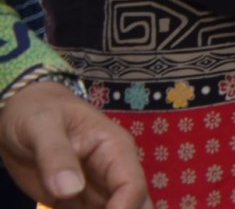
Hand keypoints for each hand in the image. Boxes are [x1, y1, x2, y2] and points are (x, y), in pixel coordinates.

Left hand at [0, 78, 150, 208]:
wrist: (22, 113)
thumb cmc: (36, 111)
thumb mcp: (41, 126)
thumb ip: (55, 155)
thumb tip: (70, 190)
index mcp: (114, 149)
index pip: (132, 185)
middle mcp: (113, 172)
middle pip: (135, 204)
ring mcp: (96, 189)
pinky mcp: (78, 202)